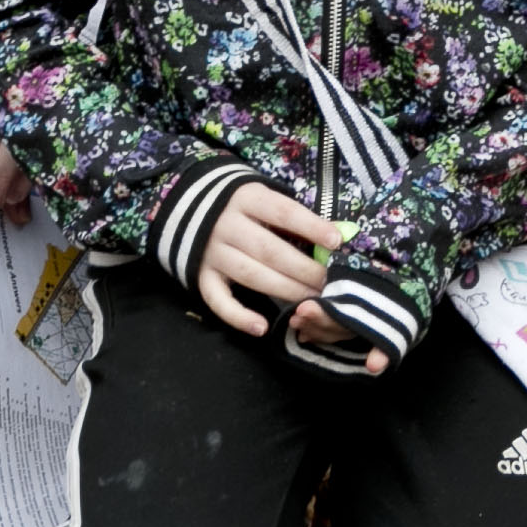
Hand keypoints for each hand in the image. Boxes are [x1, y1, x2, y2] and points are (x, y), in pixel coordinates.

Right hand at [198, 185, 392, 374]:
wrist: (189, 207)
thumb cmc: (244, 206)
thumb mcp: (265, 198)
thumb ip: (294, 216)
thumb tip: (337, 236)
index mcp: (247, 198)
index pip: (283, 212)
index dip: (311, 227)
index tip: (336, 242)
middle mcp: (227, 225)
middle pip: (270, 250)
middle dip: (304, 269)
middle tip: (330, 284)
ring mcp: (211, 253)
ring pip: (251, 275)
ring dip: (285, 291)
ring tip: (312, 301)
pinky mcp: (201, 277)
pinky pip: (218, 300)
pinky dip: (238, 316)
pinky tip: (262, 328)